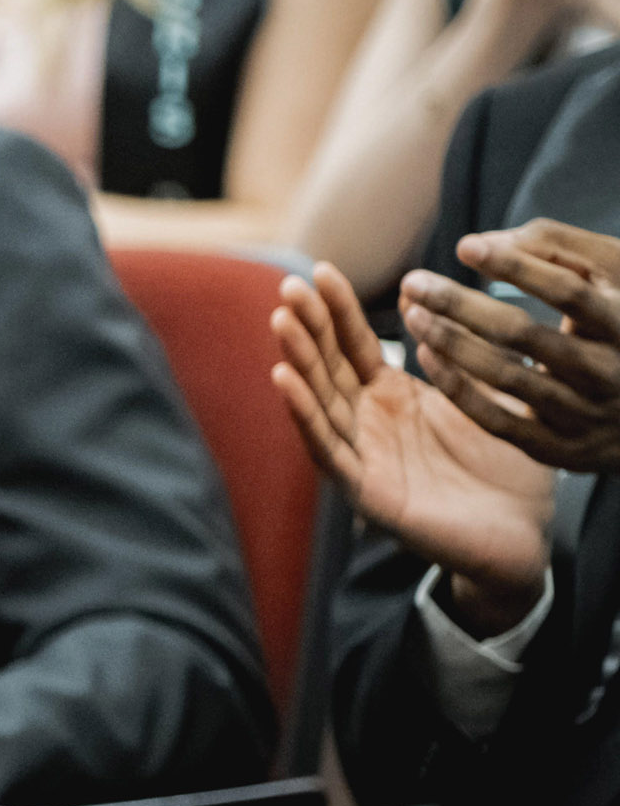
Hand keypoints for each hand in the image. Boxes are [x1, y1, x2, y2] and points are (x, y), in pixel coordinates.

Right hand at [272, 262, 554, 627]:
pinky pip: (328, 449)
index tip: (321, 271)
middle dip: (307, 326)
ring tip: (281, 323)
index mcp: (394, 398)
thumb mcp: (495, 395)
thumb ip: (472, 352)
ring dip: (297, 360)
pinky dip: (304, 414)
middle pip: (328, 367)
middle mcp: (369, 423)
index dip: (338, 309)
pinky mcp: (366, 492)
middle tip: (288, 287)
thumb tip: (452, 300)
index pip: (356, 346)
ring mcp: (364, 457)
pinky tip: (284, 381)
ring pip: (320, 402)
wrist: (524, 534)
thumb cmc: (510, 468)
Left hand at [393, 221, 619, 472]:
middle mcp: (609, 373)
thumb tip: (482, 242)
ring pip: (506, 378)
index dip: (516, 267)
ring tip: (413, 313)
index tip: (465, 246)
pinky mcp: (557, 447)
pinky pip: (497, 421)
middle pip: (525, 336)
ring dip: (452, 343)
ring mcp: (584, 414)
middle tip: (414, 281)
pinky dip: (457, 388)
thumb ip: (555, 246)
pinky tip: (427, 354)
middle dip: (461, 306)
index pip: (569, 292)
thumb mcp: (612, 274)